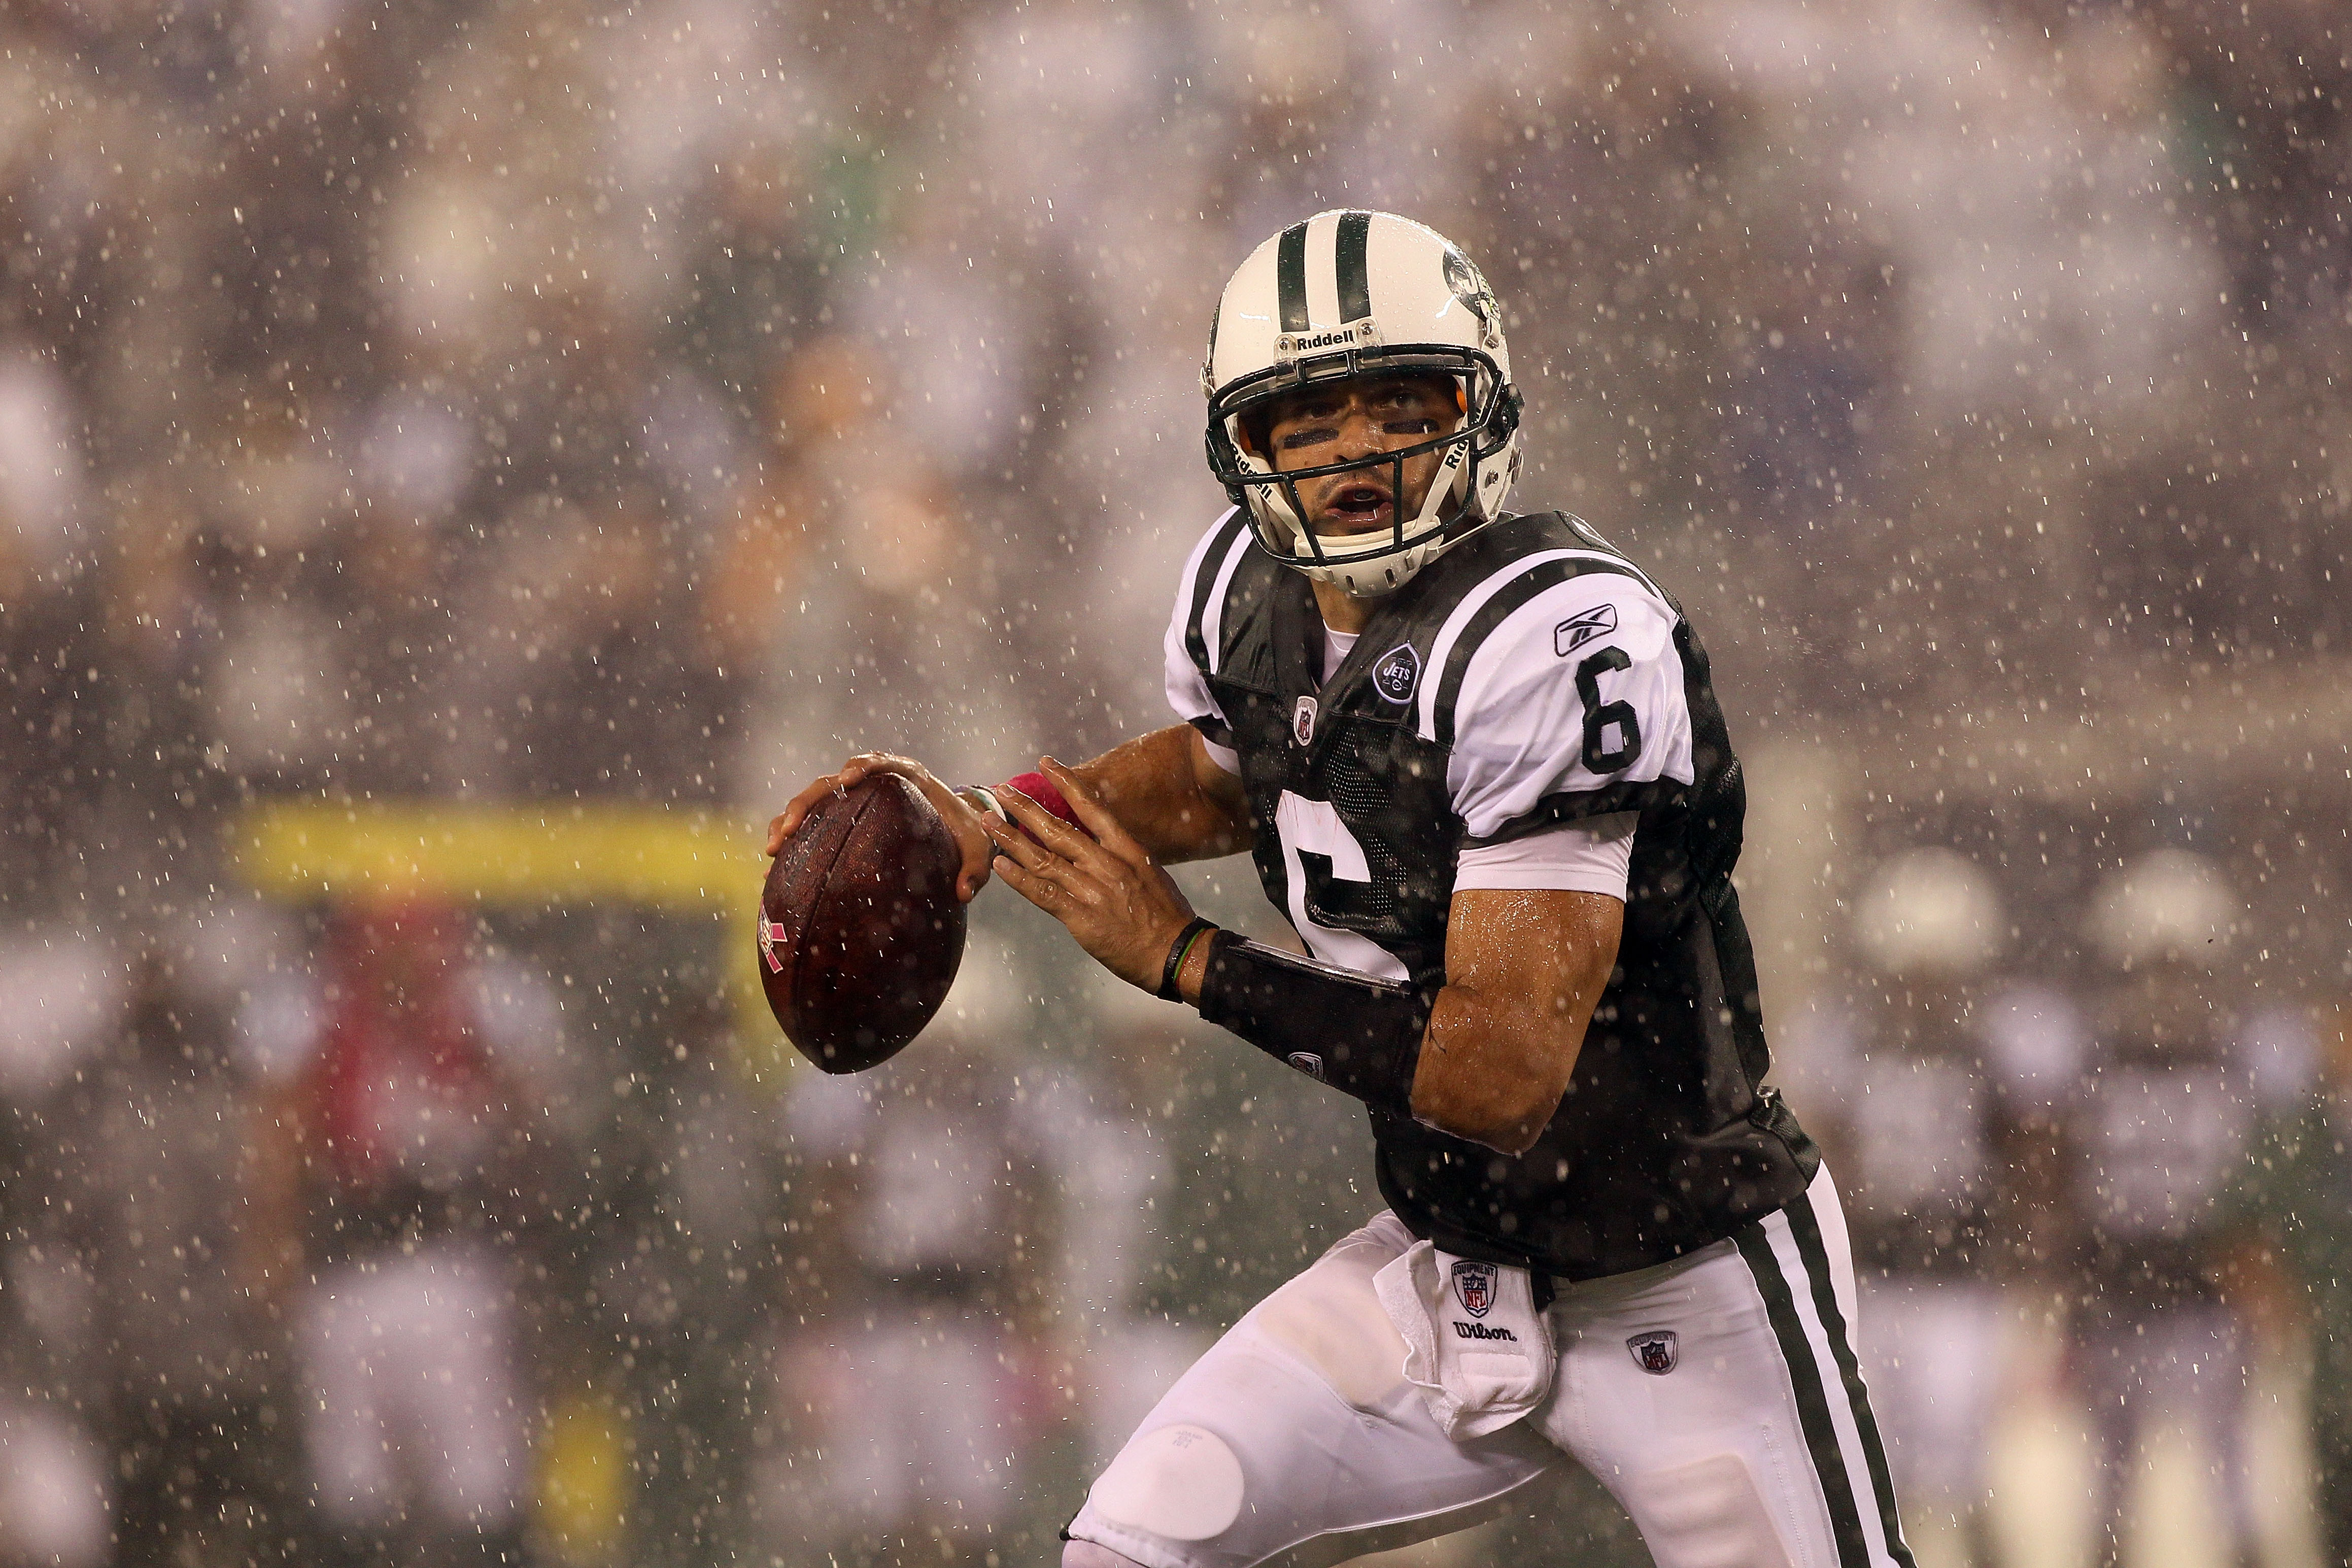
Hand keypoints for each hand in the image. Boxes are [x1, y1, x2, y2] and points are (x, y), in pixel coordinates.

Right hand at [767, 752, 995, 901]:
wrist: (958, 827)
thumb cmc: (968, 833)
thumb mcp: (979, 849)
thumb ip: (976, 868)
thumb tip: (962, 894)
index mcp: (907, 776)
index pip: (880, 762)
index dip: (861, 767)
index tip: (846, 781)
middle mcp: (874, 782)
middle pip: (832, 782)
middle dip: (807, 802)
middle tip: (789, 828)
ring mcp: (854, 799)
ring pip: (813, 802)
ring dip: (789, 819)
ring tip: (773, 849)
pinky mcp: (844, 818)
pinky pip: (812, 825)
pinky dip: (792, 842)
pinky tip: (773, 868)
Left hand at [983, 757, 1200, 991]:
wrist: (1176, 952)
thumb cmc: (1167, 917)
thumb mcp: (1151, 873)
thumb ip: (1123, 858)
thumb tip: (1102, 845)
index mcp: (1127, 850)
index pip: (1092, 808)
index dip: (1067, 783)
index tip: (1046, 764)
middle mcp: (1107, 864)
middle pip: (1059, 829)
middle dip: (1027, 807)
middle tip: (1003, 790)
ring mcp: (1092, 890)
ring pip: (1043, 858)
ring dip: (1011, 838)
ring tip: (988, 821)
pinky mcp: (1081, 916)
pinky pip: (1042, 893)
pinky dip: (1018, 878)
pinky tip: (1000, 865)